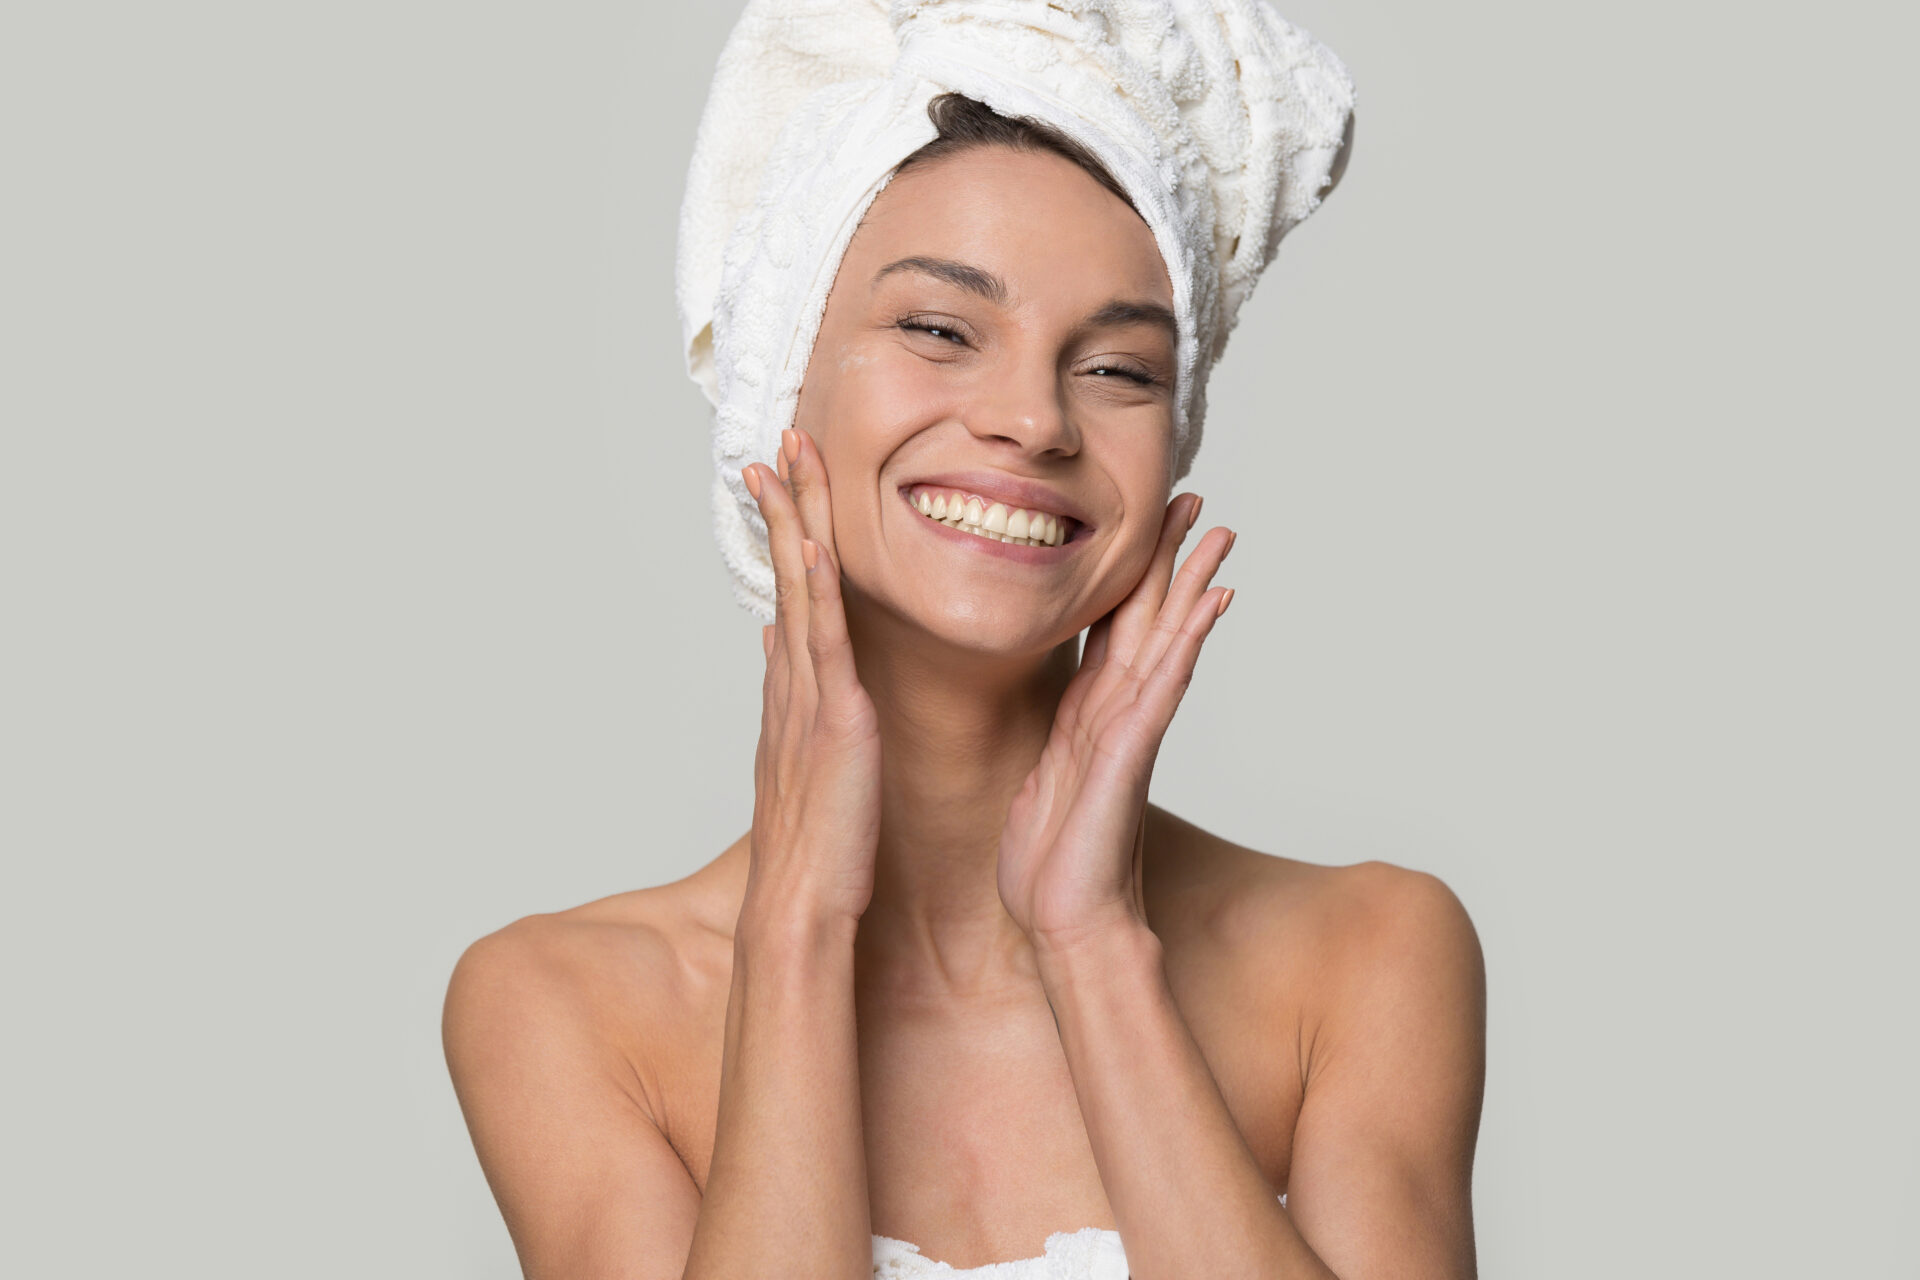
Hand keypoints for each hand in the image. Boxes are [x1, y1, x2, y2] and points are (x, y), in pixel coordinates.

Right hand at [740, 427, 882, 930]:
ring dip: (793, 523)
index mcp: (795, 695)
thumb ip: (795, 705)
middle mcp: (793, 684)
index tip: (781, 486)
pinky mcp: (832, 720)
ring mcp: (808, 698)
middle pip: (788, 576)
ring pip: (800, 591)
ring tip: (786, 461)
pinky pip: (823, 642)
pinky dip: (817, 590)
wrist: (799, 907)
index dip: (786, 538)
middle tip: (778, 445)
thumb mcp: (807, 765)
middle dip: (784, 507)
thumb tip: (782, 650)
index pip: (792, 597)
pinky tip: (814, 544)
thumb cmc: (818, 851)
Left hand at [996, 493, 1233, 946]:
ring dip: (1193, 584)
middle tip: (1195, 502)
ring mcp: (1131, 728)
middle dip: (1172, 560)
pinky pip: (1165, 682)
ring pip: (1169, 638)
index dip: (1131, 575)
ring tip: (1220, 534)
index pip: (1115, 627)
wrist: (1066, 920)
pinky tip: (1211, 602)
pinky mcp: (1132, 749)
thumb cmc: (1051, 865)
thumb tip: (1057, 733)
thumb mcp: (1043, 784)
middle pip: (1150, 618)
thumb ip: (1057, 746)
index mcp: (1089, 713)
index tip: (1148, 525)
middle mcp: (1118, 712)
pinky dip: (1189, 639)